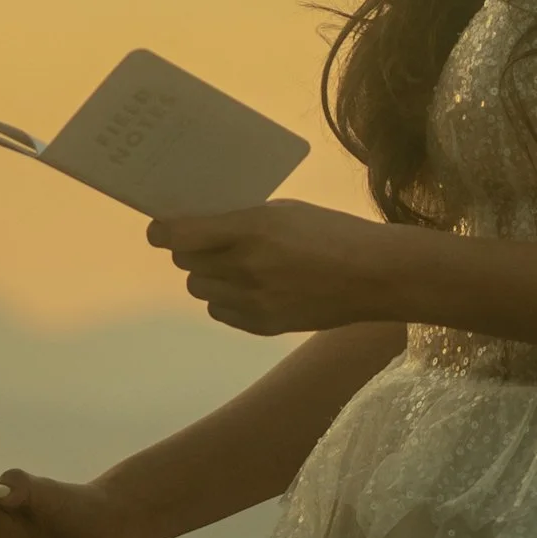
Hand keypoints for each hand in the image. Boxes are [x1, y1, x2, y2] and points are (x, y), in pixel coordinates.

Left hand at [149, 200, 401, 334]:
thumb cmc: (333, 232)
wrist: (375, 277)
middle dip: (192, 250)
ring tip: (236, 267)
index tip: (160, 229)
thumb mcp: (286, 211)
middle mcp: (245, 267)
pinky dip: (226, 299)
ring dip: (209, 275)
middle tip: (211, 243)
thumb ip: (243, 219)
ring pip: (200, 288)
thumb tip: (205, 226)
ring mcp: (253, 301)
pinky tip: (250, 289)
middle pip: (186, 262)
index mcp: (252, 229)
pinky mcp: (262, 326)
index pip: (181, 235)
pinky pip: (220, 311)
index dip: (163, 232)